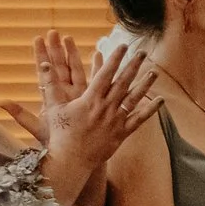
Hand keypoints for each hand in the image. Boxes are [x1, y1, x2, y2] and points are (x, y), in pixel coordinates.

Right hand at [5, 35, 158, 170]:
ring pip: (134, 99)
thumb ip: (49, 84)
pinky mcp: (122, 133)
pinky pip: (139, 120)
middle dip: (133, 66)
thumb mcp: (53, 107)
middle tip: (143, 52)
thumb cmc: (60, 133)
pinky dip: (150, 110)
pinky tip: (160, 100)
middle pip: (123, 82)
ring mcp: (116, 120)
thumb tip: (43, 63)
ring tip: (154, 72)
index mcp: (90, 99)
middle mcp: (106, 108)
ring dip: (145, 85)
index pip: (105, 74)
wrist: (71, 159)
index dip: (114, 59)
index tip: (122, 46)